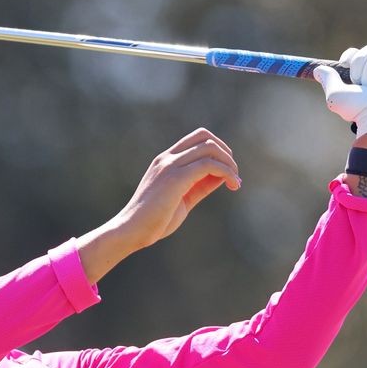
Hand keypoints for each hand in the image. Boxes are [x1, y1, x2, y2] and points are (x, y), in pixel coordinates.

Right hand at [115, 128, 240, 250]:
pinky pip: (209, 165)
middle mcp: (167, 158)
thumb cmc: (153, 221)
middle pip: (205, 136)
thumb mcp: (182, 199)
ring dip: (228, 163)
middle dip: (225, 153)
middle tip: (234, 174)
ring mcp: (170, 166)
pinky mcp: (175, 178)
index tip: (226, 171)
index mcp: (164, 161)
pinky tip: (231, 185)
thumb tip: (222, 177)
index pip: (196, 139)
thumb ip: (199, 186)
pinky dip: (226, 172)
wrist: (131, 231)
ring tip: (235, 182)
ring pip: (210, 147)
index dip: (217, 150)